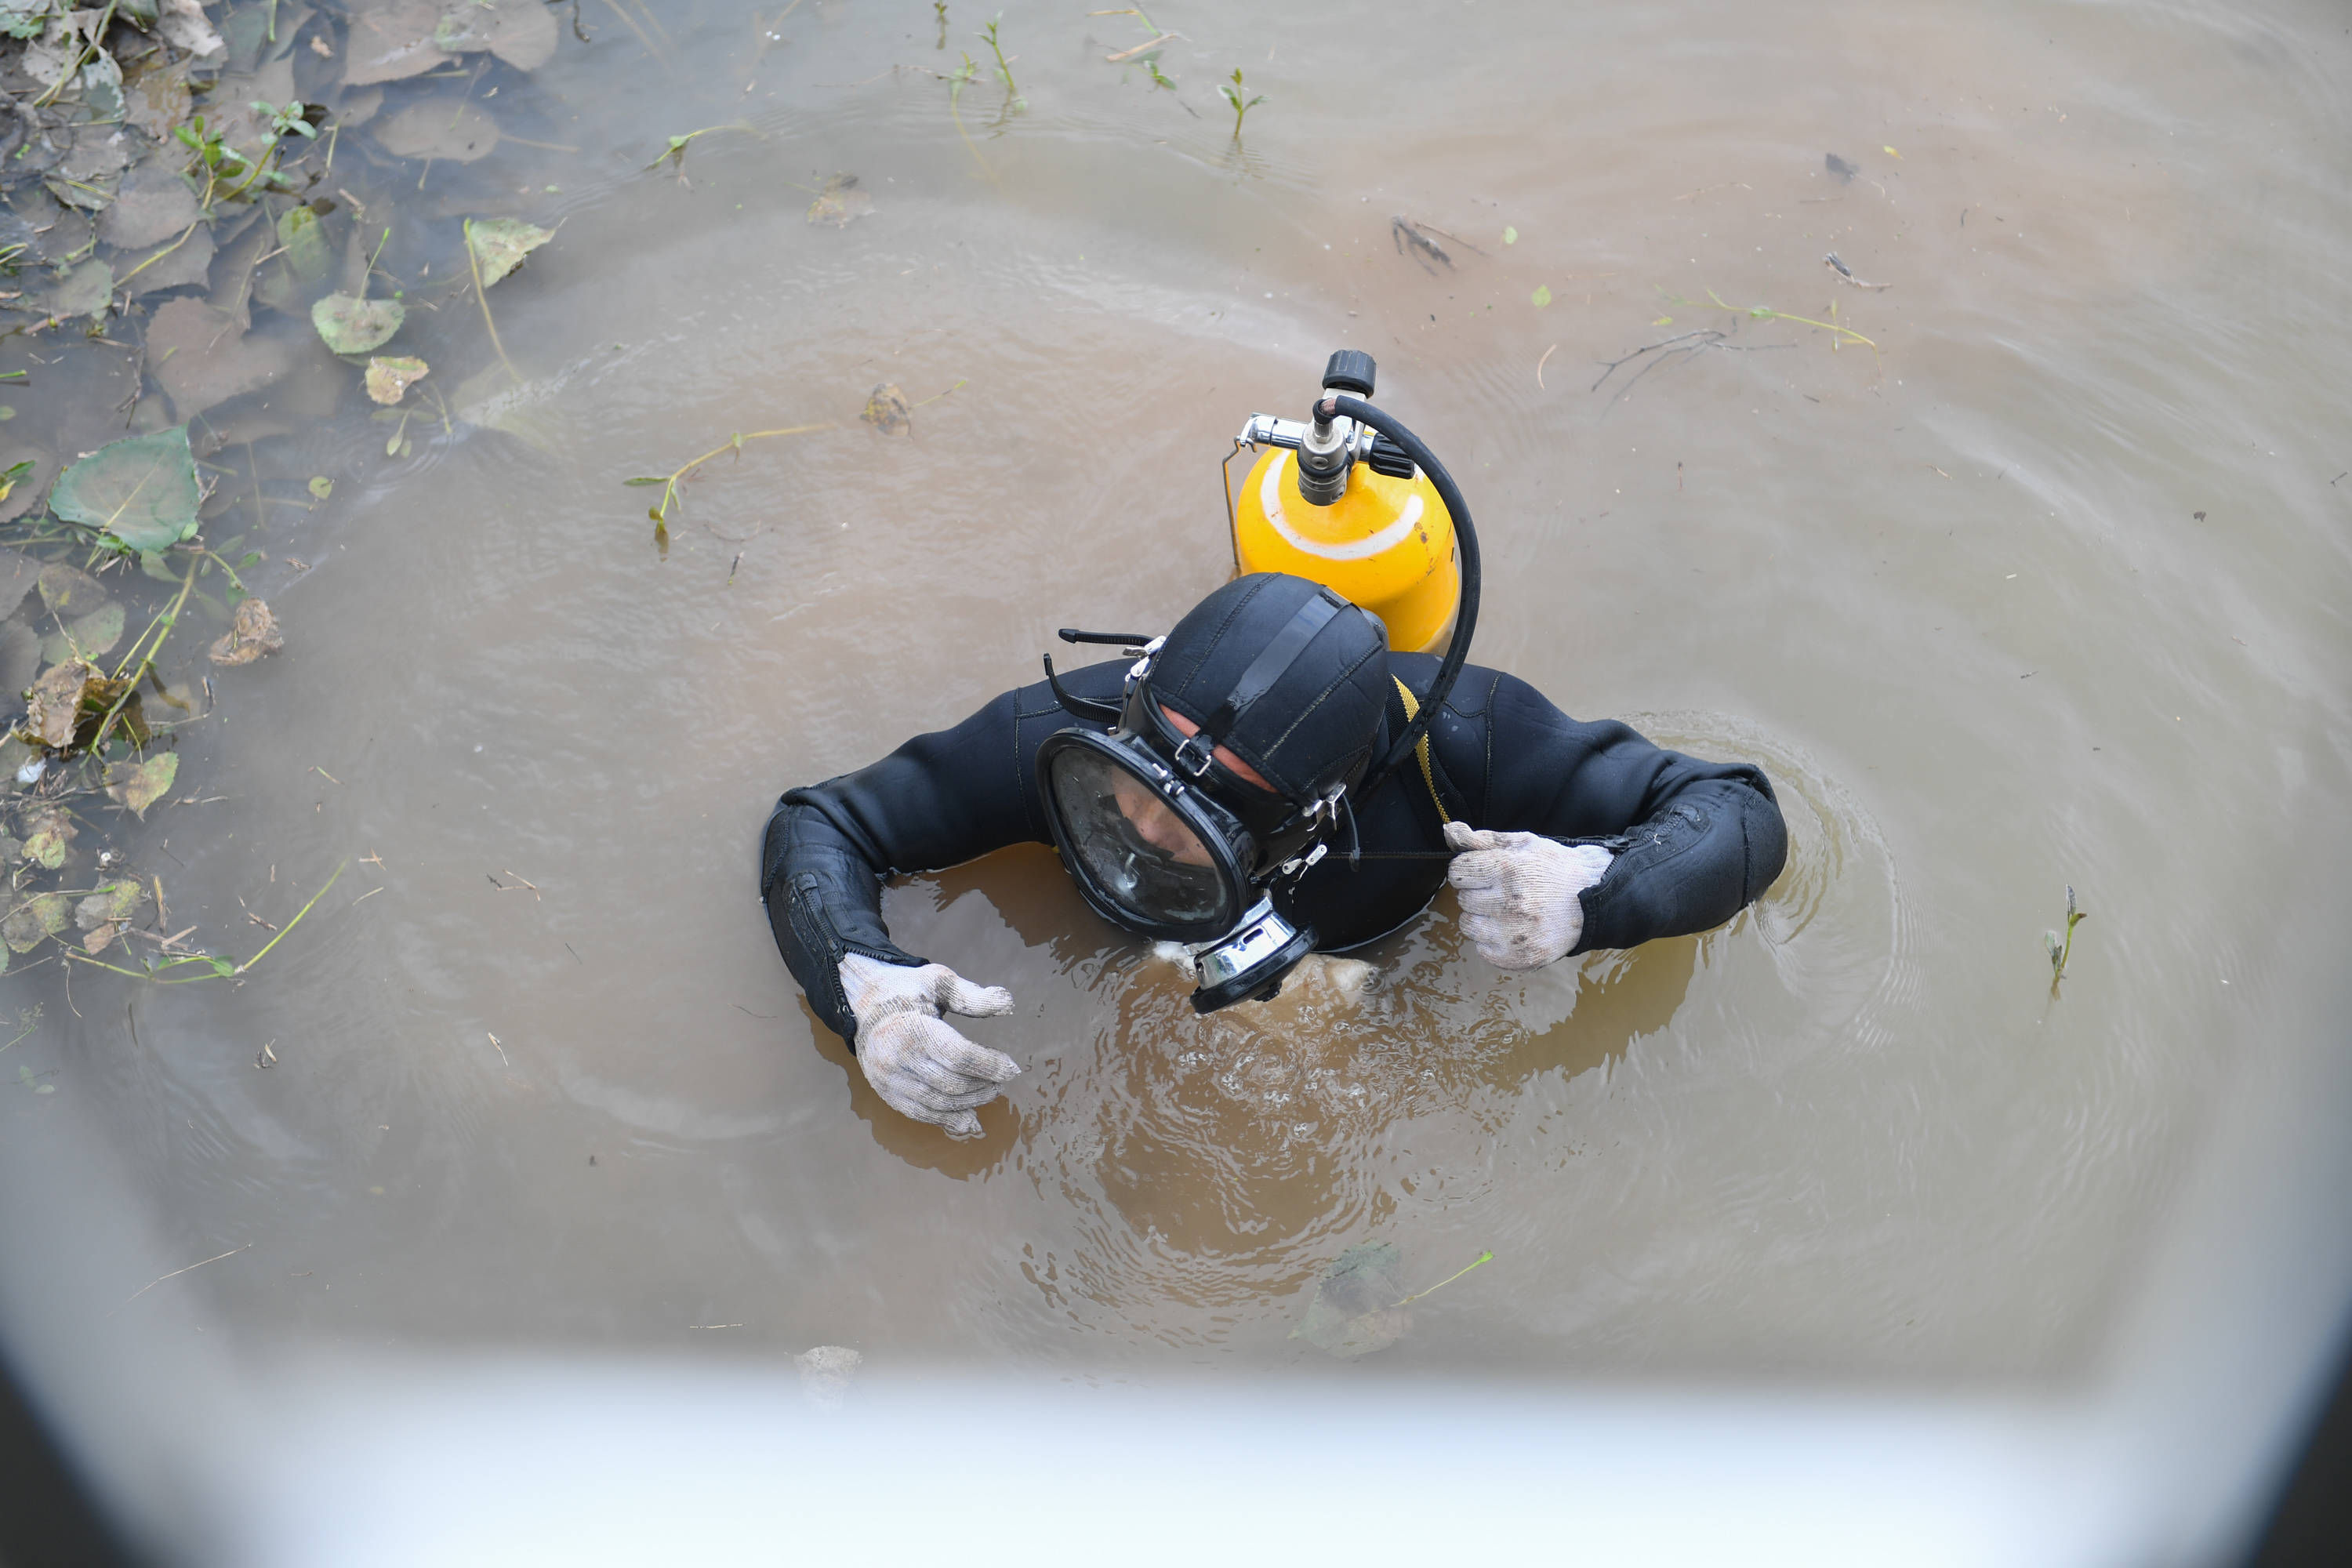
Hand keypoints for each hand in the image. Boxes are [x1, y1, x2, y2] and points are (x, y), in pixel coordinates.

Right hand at [838, 954, 1022, 1137]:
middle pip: (951, 1084)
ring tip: (989, 1092)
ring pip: (937, 1104)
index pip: (959, 1056)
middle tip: (1002, 1080)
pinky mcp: (885, 1091)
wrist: (861, 1003)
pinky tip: (968, 1119)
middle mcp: (896, 1057)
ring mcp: (888, 1078)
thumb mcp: (939, 981)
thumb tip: (1008, 1004)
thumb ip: (973, 997)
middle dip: (983, 1087)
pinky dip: (946, 1119)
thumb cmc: (906, 989)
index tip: (1013, 1069)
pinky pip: (919, 1113)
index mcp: (912, 1028)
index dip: (990, 1066)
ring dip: (970, 1104)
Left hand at [1443, 820, 1614, 970]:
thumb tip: (1449, 831)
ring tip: (1507, 911)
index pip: (1458, 872)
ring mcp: (1515, 934)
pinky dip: (1492, 940)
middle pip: (1463, 899)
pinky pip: (1482, 950)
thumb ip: (1481, 839)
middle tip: (1504, 891)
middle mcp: (1511, 903)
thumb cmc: (1552, 868)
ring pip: (1468, 925)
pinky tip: (1512, 929)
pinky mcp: (1519, 957)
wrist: (1592, 899)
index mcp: (1509, 870)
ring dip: (1481, 917)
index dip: (1470, 870)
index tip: (1486, 872)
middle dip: (1478, 892)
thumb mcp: (1522, 843)